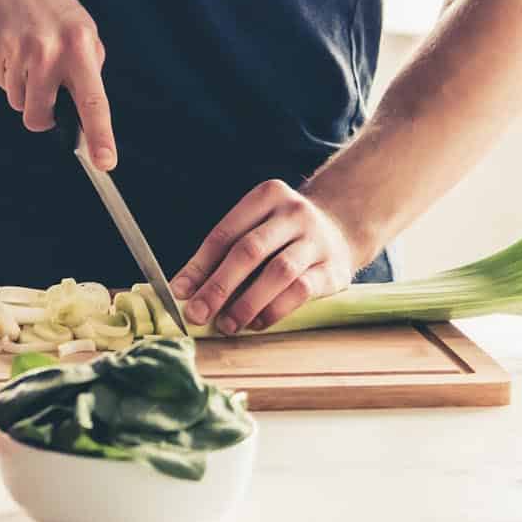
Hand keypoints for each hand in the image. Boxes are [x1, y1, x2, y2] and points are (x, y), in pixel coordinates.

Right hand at [0, 0, 116, 167]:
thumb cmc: (49, 5)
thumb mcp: (81, 28)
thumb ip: (87, 68)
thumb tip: (86, 115)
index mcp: (79, 46)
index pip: (93, 100)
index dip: (100, 135)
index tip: (105, 162)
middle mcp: (47, 51)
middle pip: (39, 116)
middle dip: (39, 114)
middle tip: (40, 87)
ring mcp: (14, 51)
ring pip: (17, 101)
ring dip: (20, 85)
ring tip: (23, 49)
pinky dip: (1, 68)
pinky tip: (5, 40)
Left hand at [170, 180, 367, 333]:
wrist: (341, 228)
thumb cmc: (282, 234)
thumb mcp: (255, 227)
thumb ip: (223, 253)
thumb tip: (185, 290)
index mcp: (266, 196)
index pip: (224, 233)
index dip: (199, 265)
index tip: (179, 292)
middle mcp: (293, 212)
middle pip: (248, 251)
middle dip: (219, 286)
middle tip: (197, 314)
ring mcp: (317, 240)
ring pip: (278, 272)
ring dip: (247, 302)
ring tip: (227, 324)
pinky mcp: (334, 268)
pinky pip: (302, 290)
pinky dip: (275, 309)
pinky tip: (257, 323)